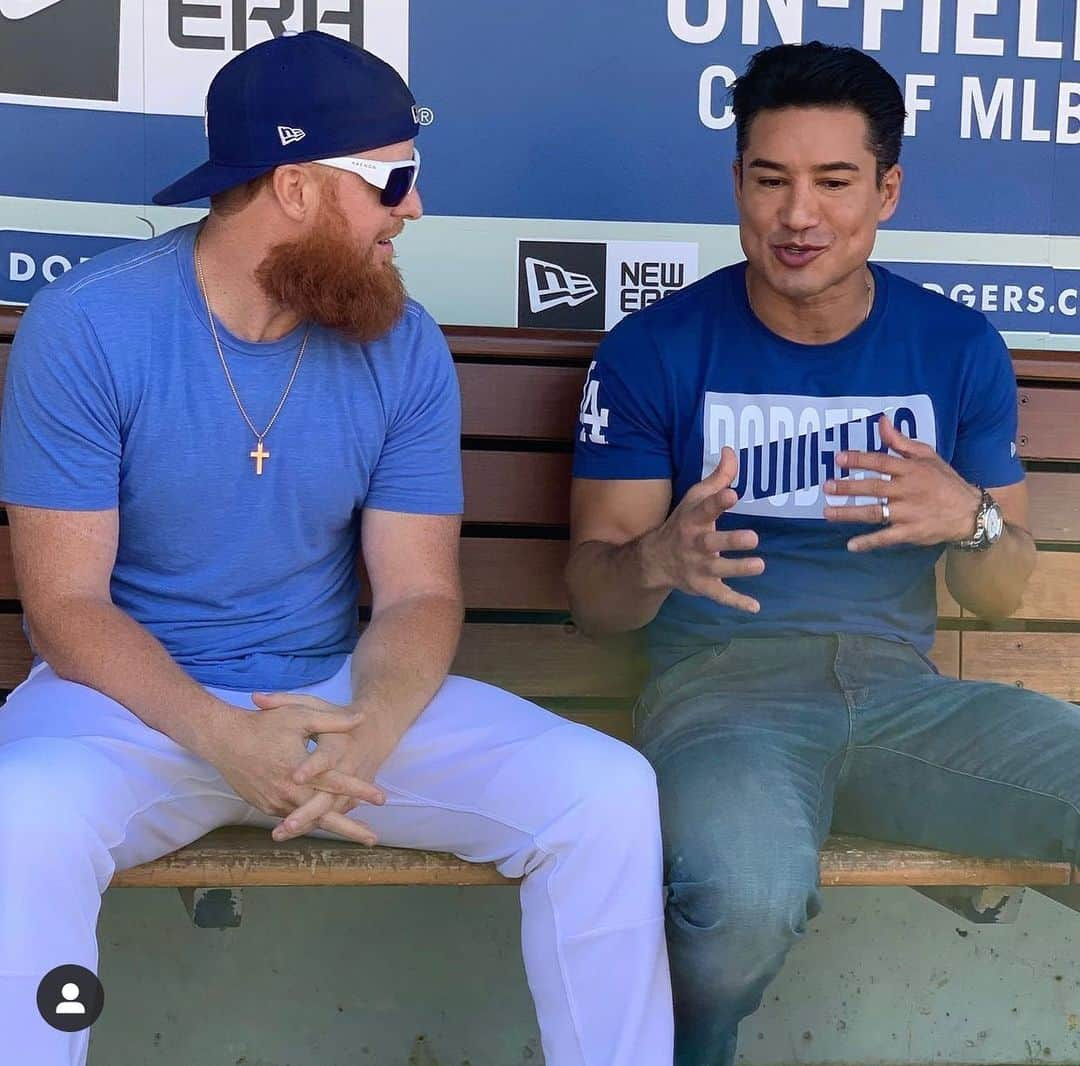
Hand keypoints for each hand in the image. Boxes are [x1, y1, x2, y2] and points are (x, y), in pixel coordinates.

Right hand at [207, 695, 382, 844]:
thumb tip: (361, 718)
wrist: (223, 740)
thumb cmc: (264, 725)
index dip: (360, 790)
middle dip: (350, 829)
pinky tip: (326, 823)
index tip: (381, 798)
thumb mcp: (300, 715)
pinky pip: (293, 816)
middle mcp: (288, 792)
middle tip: (373, 839)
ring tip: (356, 834)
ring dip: (331, 826)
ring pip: (308, 820)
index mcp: (299, 770)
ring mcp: (275, 803)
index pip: (336, 782)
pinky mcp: (266, 806)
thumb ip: (332, 720)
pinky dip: (310, 821)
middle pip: (324, 815)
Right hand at [644, 445, 763, 612]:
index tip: (733, 494)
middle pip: (712, 543)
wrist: (656, 559)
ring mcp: (699, 568)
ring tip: (759, 565)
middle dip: (731, 541)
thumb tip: (732, 450)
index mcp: (693, 520)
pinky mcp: (704, 586)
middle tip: (753, 537)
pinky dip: (736, 603)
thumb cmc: (683, 524)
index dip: (718, 502)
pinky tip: (755, 608)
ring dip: (739, 568)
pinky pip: (720, 596)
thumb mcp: (695, 498)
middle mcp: (695, 544)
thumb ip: (718, 477)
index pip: (705, 509)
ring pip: (720, 570)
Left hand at [823, 415, 980, 551]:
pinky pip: (886, 538)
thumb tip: (881, 422)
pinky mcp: (911, 532)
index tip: (838, 459)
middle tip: (827, 487)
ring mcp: (908, 513)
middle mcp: (907, 490)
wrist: (970, 511)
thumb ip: (900, 442)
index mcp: (911, 470)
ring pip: (874, 512)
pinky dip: (868, 542)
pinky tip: (851, 545)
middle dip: (847, 487)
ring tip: (828, 512)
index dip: (859, 460)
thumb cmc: (945, 481)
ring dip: (849, 513)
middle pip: (873, 488)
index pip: (881, 462)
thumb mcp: (927, 456)